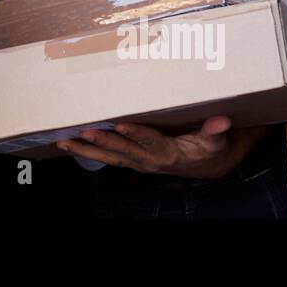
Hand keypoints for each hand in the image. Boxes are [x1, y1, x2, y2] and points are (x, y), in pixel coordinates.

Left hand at [56, 118, 266, 179]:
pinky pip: (107, 158)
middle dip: (103, 143)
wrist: (207, 165)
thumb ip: (215, 131)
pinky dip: (88, 152)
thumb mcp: (217, 140)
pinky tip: (70, 144)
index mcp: (168, 155)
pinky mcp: (132, 160)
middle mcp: (149, 161)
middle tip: (84, 132)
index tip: (120, 125)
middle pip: (123, 152)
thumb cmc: (209, 148)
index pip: (149, 143)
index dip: (136, 134)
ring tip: (64, 142)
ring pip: (109, 157)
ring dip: (86, 151)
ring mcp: (138, 162)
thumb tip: (221, 120)